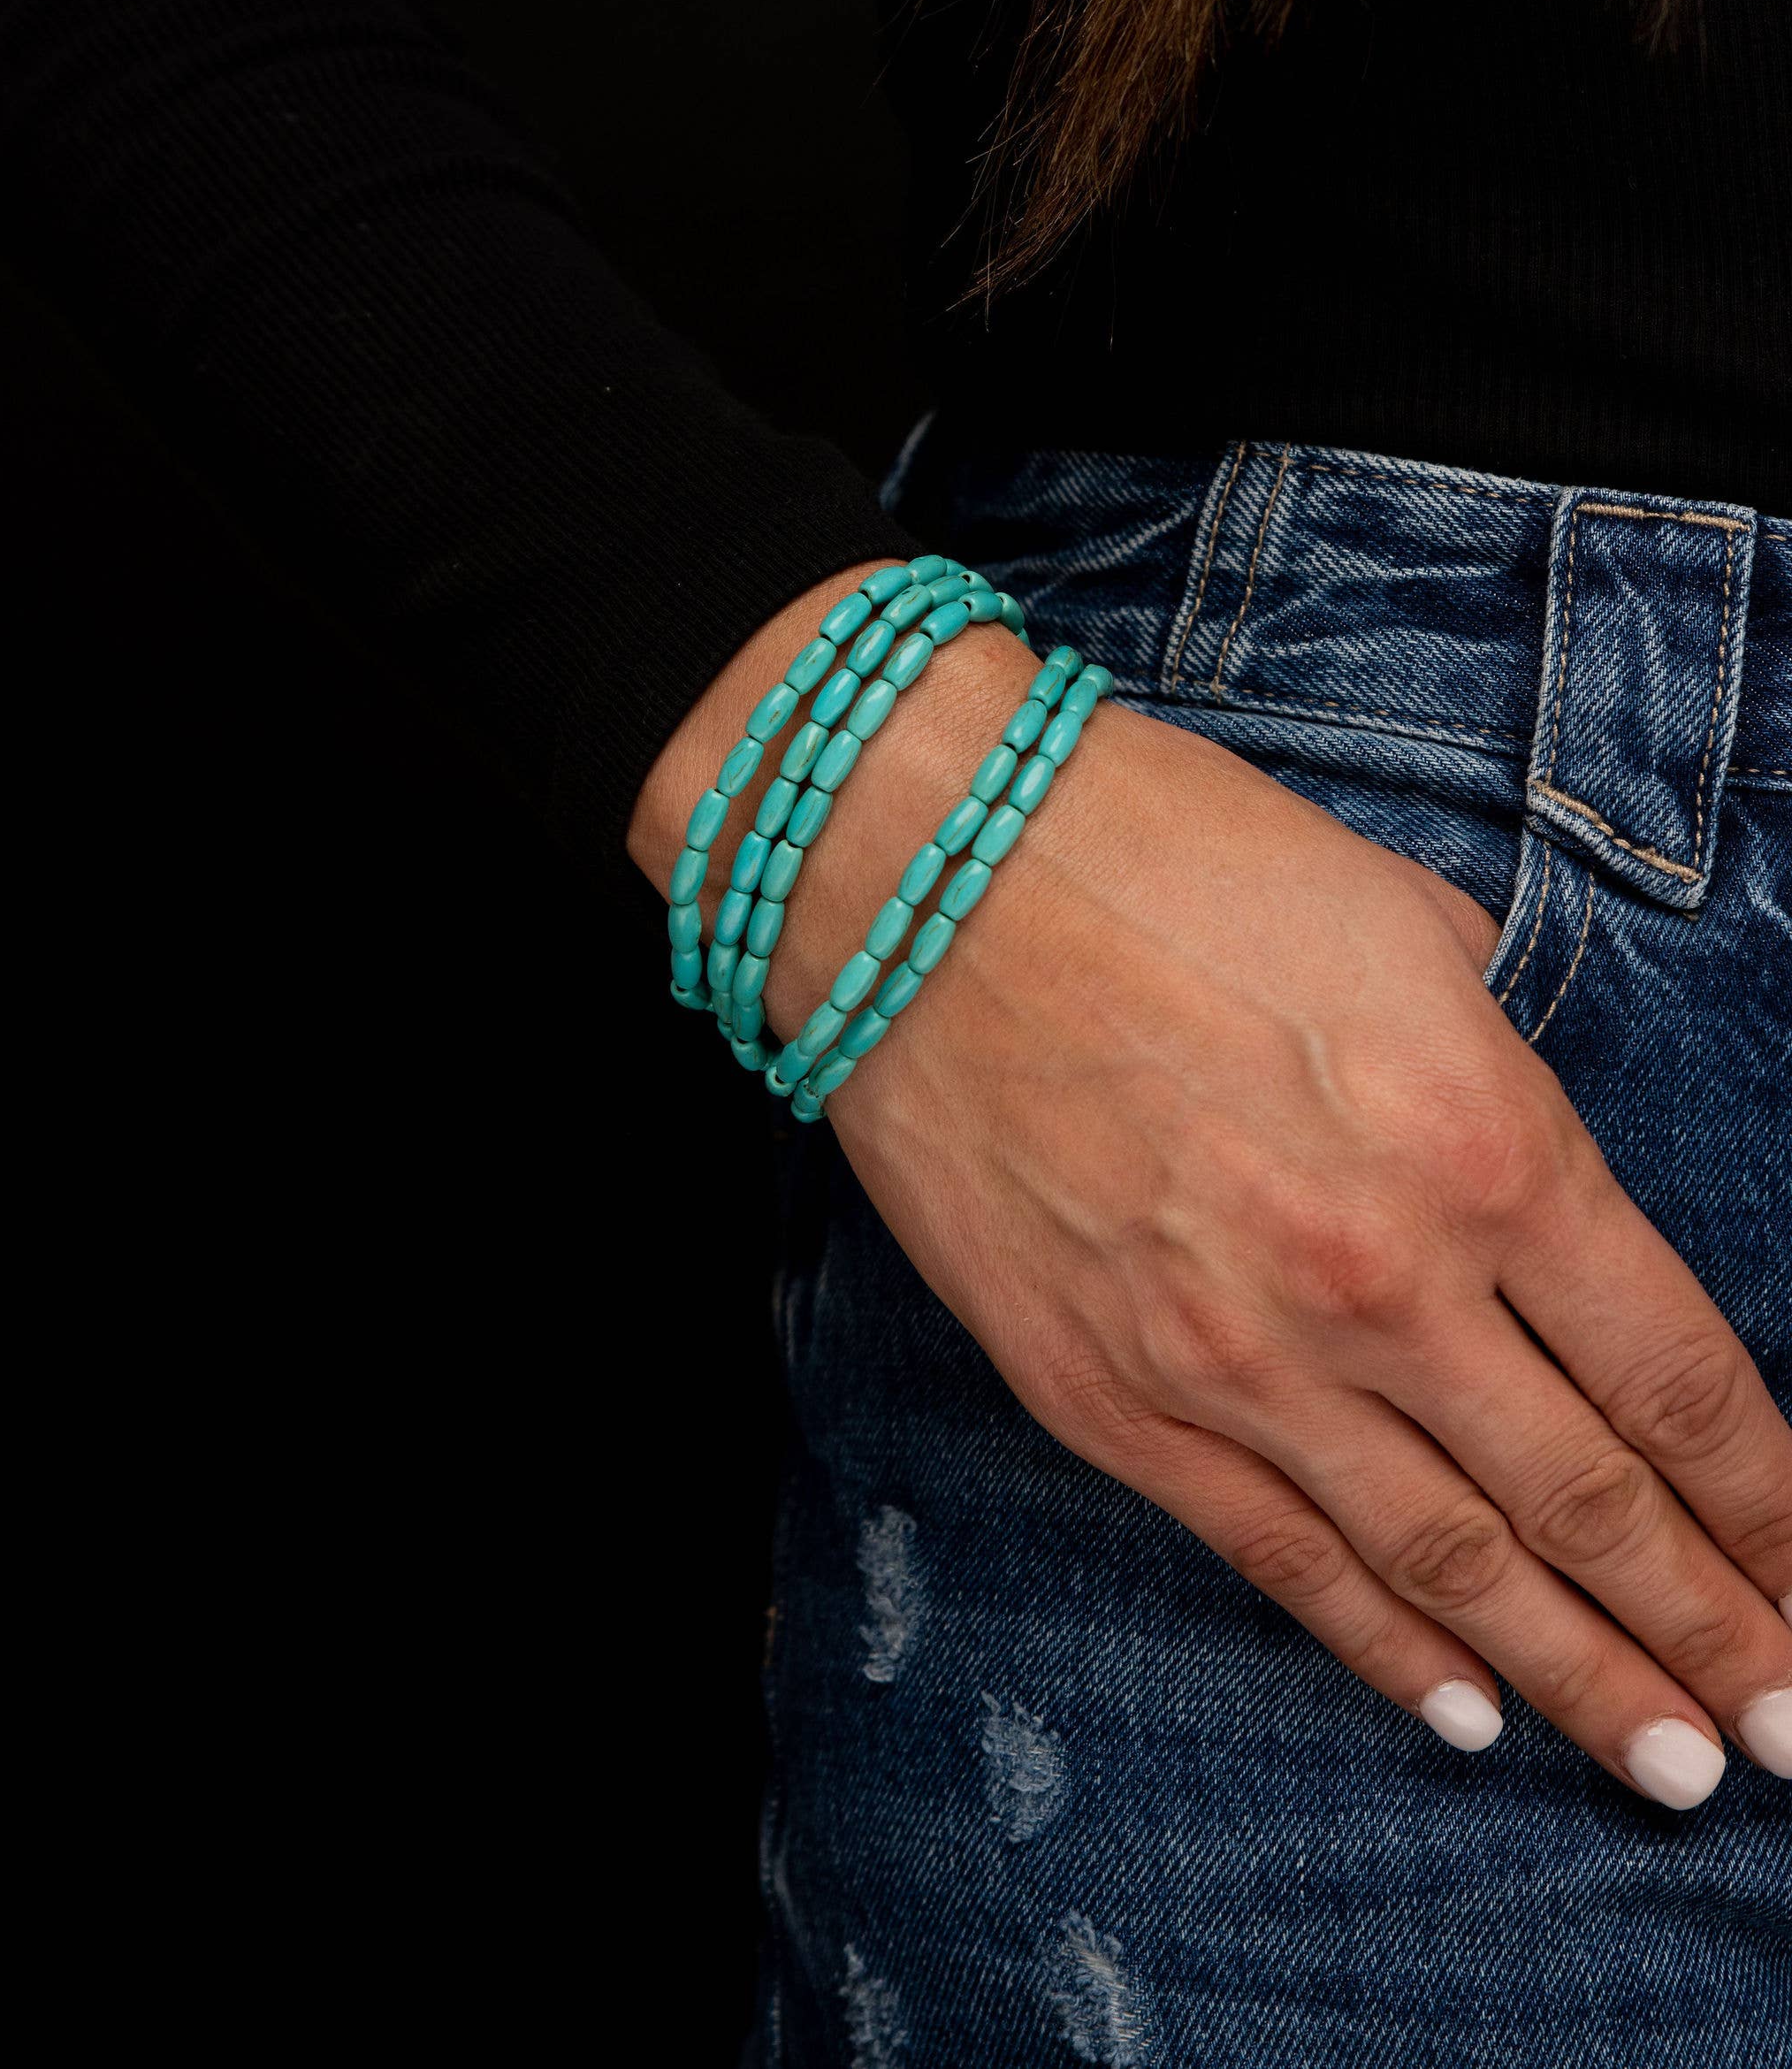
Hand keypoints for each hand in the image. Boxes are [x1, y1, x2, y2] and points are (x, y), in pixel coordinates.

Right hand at [631, 580, 1791, 1803]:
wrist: (922, 876)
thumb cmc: (1170, 858)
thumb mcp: (1404, 927)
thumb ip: (1496, 1081)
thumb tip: (1531, 1185)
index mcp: (1485, 1145)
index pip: (1679, 1380)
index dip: (1771, 1507)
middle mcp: (1385, 1285)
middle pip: (1593, 1504)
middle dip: (1715, 1631)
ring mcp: (1239, 1362)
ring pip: (1451, 1563)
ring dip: (1583, 1682)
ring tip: (1680, 1771)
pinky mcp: (1110, 1401)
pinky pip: (1278, 1558)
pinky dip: (1382, 1649)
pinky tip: (1464, 1715)